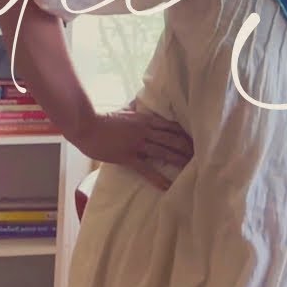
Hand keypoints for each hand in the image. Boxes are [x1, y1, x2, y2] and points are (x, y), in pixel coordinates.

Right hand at [69, 104, 193, 189]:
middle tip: (200, 154)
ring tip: (191, 166)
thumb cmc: (103, 119)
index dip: (184, 132)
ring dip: (178, 159)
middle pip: (172, 138)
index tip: (196, 138)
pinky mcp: (128, 156)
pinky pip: (146, 169)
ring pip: (163, 151)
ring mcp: (137, 144)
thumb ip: (134, 107)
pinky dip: (157, 178)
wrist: (86, 127)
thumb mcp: (123, 110)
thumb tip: (139, 101)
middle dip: (186, 146)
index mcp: (145, 119)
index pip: (170, 125)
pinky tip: (167, 185)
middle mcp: (145, 130)